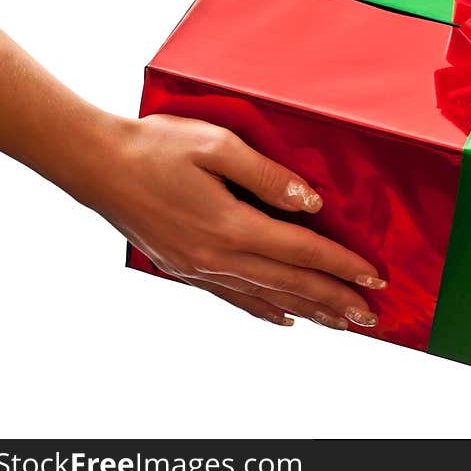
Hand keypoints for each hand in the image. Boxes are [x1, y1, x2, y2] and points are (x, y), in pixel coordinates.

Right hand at [92, 114, 385, 329]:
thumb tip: (311, 203)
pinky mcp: (186, 269)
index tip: (375, 279)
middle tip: (371, 316)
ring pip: (267, 298)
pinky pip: (235, 298)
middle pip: (292, 285)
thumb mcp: (216, 145)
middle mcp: (218, 257)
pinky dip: (265, 311)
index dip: (343, 266)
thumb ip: (268, 176)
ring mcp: (200, 269)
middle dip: (336, 300)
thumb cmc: (156, 147)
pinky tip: (284, 319)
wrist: (95, 165)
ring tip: (341, 324)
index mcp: (231, 226)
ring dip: (309, 311)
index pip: (303, 252)